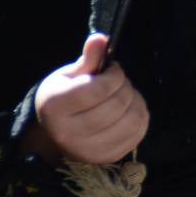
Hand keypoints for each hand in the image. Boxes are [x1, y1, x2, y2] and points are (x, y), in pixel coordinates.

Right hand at [30, 33, 149, 164]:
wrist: (55, 133)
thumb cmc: (65, 98)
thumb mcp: (70, 75)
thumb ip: (89, 58)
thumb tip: (101, 38)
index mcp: (54, 107)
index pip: (100, 88)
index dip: (115, 75)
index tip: (112, 71)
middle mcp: (68, 134)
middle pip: (118, 104)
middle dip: (125, 87)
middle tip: (118, 84)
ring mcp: (88, 151)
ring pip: (132, 120)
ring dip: (135, 101)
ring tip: (124, 96)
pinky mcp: (106, 158)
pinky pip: (138, 133)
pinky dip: (140, 116)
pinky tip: (128, 110)